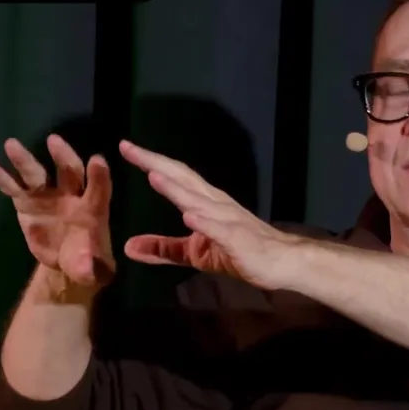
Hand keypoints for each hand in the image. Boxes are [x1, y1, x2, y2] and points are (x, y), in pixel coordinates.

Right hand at [0, 135, 114, 290]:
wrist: (65, 262)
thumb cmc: (87, 260)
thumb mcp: (91, 269)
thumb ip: (89, 268)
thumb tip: (87, 274)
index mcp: (94, 208)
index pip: (99, 189)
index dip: (99, 176)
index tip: (97, 160)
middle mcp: (71, 195)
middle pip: (69, 171)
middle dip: (63, 156)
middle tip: (54, 141)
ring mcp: (47, 195)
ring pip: (36, 174)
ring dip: (24, 160)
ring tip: (11, 144)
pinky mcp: (26, 201)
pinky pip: (11, 186)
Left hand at [118, 141, 300, 289]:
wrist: (282, 262)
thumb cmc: (241, 253)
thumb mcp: (195, 253)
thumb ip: (164, 248)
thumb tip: (128, 247)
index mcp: (205, 202)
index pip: (175, 177)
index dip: (150, 161)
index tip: (126, 147)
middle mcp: (216, 203)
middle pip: (183, 178)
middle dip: (156, 162)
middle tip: (129, 148)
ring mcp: (228, 220)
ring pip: (199, 201)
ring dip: (177, 189)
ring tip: (154, 175)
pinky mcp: (239, 240)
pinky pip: (220, 230)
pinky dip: (204, 222)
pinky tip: (189, 216)